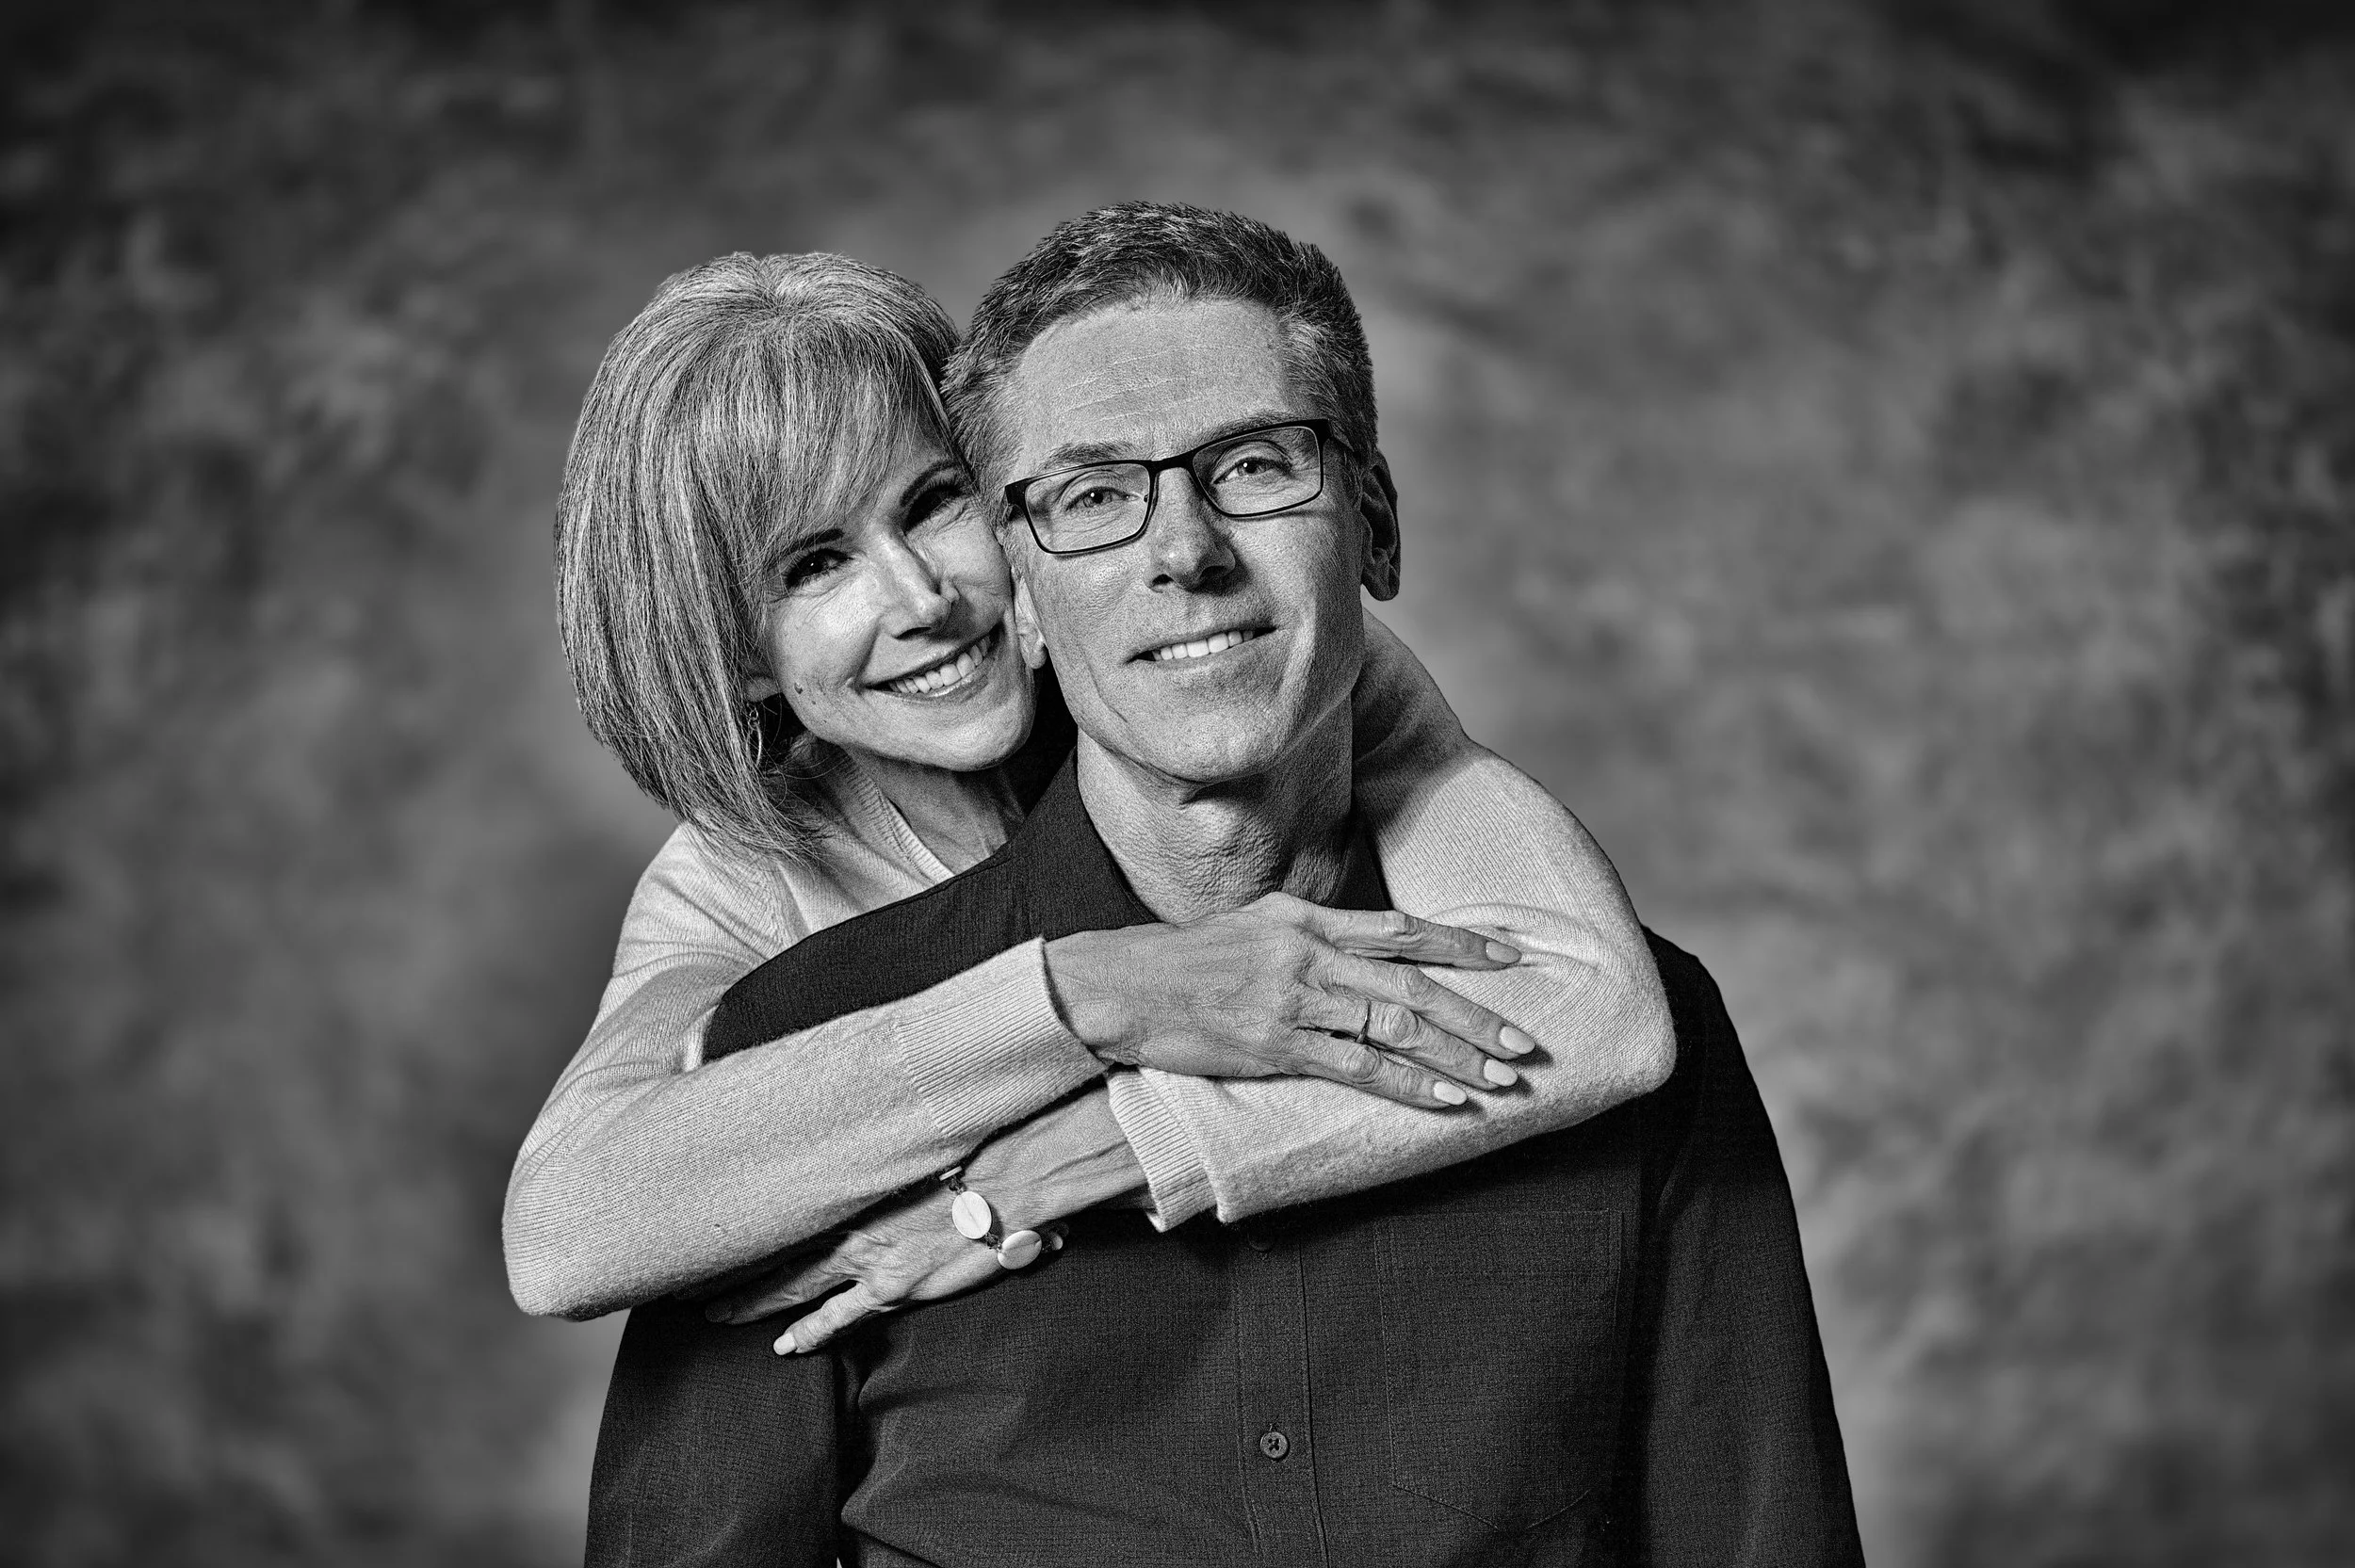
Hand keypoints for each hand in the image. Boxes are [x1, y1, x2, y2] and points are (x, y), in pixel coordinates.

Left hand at [699, 1091, 1140, 1350]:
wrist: (1016, 1165)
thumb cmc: (975, 1126)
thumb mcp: (917, 1106)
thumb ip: (887, 1105)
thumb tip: (875, 1082)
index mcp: (843, 1164)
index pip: (771, 1186)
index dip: (730, 1201)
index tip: (695, 1206)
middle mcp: (842, 1208)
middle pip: (765, 1236)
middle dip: (720, 1256)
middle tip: (677, 1271)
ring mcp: (864, 1252)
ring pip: (787, 1281)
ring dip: (747, 1299)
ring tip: (710, 1312)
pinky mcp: (894, 1285)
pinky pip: (841, 1316)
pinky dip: (812, 1332)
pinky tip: (785, 1347)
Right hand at [1044, 892, 1536, 1110]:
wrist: (1121, 986)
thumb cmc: (1185, 960)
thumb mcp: (1255, 926)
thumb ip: (1312, 933)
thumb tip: (1366, 948)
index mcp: (1306, 920)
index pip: (1401, 930)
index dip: (1461, 946)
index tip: (1513, 959)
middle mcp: (1308, 953)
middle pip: (1412, 985)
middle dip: (1476, 1016)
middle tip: (1523, 1044)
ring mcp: (1294, 999)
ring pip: (1394, 1027)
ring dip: (1454, 1056)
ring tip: (1498, 1078)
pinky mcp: (1276, 1044)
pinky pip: (1357, 1066)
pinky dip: (1408, 1083)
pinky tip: (1444, 1098)